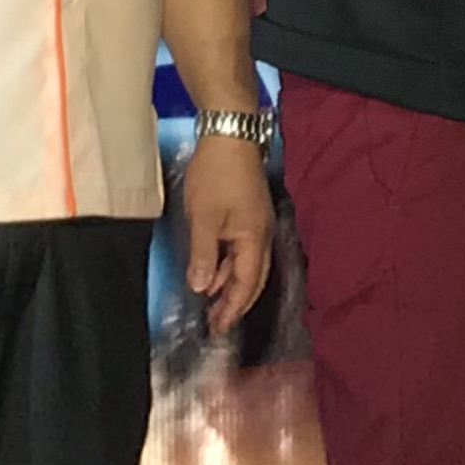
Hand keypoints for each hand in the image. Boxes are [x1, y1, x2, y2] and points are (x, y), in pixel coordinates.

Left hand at [184, 132, 274, 335]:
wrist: (230, 134)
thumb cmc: (217, 175)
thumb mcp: (204, 218)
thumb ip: (204, 256)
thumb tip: (202, 289)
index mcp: (255, 240)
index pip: (246, 286)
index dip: (232, 310)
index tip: (217, 330)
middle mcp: (262, 236)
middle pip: (253, 280)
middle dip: (235, 304)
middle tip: (216, 324)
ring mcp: (257, 224)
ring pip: (247, 265)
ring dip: (230, 284)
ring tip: (210, 300)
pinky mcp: (250, 213)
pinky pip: (242, 250)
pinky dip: (228, 265)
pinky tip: (213, 268)